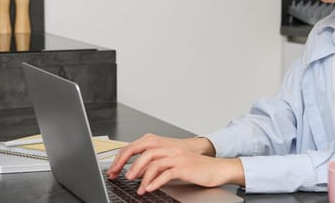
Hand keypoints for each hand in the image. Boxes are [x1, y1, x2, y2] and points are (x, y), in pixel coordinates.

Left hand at [127, 148, 243, 194]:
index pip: (140, 147)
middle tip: (123, 177)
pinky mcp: (184, 167)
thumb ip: (160, 164)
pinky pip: (166, 173)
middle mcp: (171, 150)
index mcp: (166, 147)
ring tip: (138, 188)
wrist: (218, 168)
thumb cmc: (198, 168)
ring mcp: (178, 157)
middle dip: (130, 166)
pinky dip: (156, 182)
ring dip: (143, 176)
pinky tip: (150, 188)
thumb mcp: (176, 163)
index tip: (116, 168)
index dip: (125, 157)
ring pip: (154, 163)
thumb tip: (141, 172)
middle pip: (145, 153)